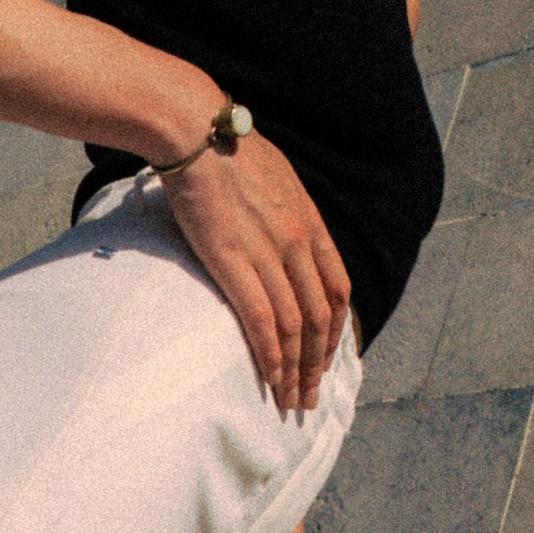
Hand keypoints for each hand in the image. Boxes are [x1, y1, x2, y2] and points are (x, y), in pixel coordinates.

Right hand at [161, 125, 352, 412]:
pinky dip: (270, 356)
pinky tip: (270, 380)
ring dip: (296, 371)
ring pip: (295, 327)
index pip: (338, 289)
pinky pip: (262, 320)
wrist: (196, 130)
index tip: (326, 357)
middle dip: (317, 365)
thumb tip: (279, 232)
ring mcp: (269, 253)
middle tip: (310, 399)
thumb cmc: (225, 150)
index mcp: (310, 224)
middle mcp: (298, 242)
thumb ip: (284, 213)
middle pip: (320, 317)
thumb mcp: (275, 178)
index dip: (336, 330)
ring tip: (291, 403)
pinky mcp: (234, 261)